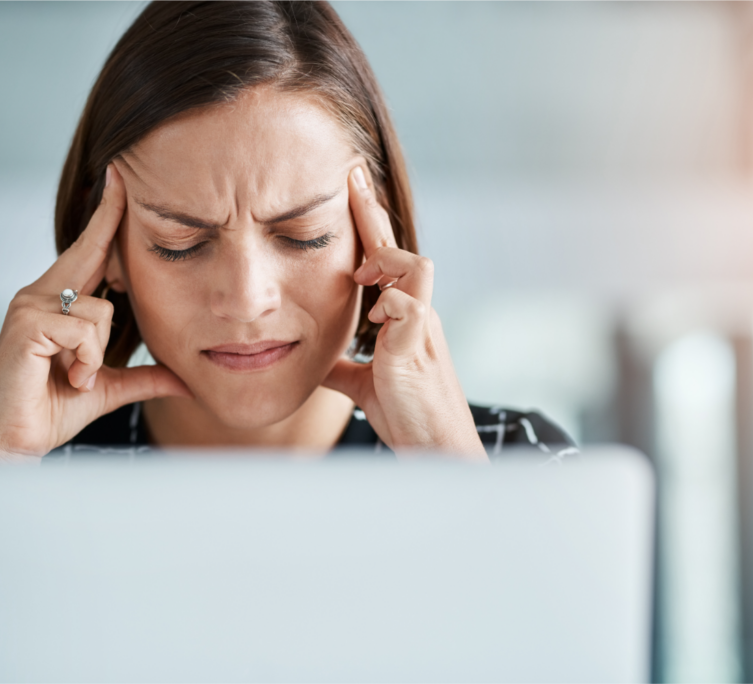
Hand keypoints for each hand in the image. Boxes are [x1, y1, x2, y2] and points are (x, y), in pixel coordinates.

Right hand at [0, 164, 191, 458]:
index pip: (89, 251)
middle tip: (120, 171)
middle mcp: (39, 294)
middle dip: (111, 218)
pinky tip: (68, 378)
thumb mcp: (105, 388)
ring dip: (97, 354)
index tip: (118, 177)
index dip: (106, 216)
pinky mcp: (26, 324)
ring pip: (100, 310)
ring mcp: (29, 305)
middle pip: (92, 252)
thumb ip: (142, 376)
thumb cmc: (50, 411)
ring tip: (75, 376)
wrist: (10, 444)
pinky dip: (85, 362)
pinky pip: (83, 331)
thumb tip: (184, 379)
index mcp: (56, 302)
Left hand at [323, 167, 485, 457]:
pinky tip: (372, 326)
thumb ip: (344, 366)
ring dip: (385, 262)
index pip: (388, 263)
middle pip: (401, 250)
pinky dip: (387, 306)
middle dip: (373, 212)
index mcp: (406, 319)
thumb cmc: (409, 418)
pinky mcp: (418, 349)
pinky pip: (408, 305)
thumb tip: (313, 357)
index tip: (351, 187)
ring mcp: (423, 329)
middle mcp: (419, 315)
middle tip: (350, 177)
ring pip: (415, 264)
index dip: (370, 226)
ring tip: (362, 280)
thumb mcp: (365, 384)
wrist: (438, 453)